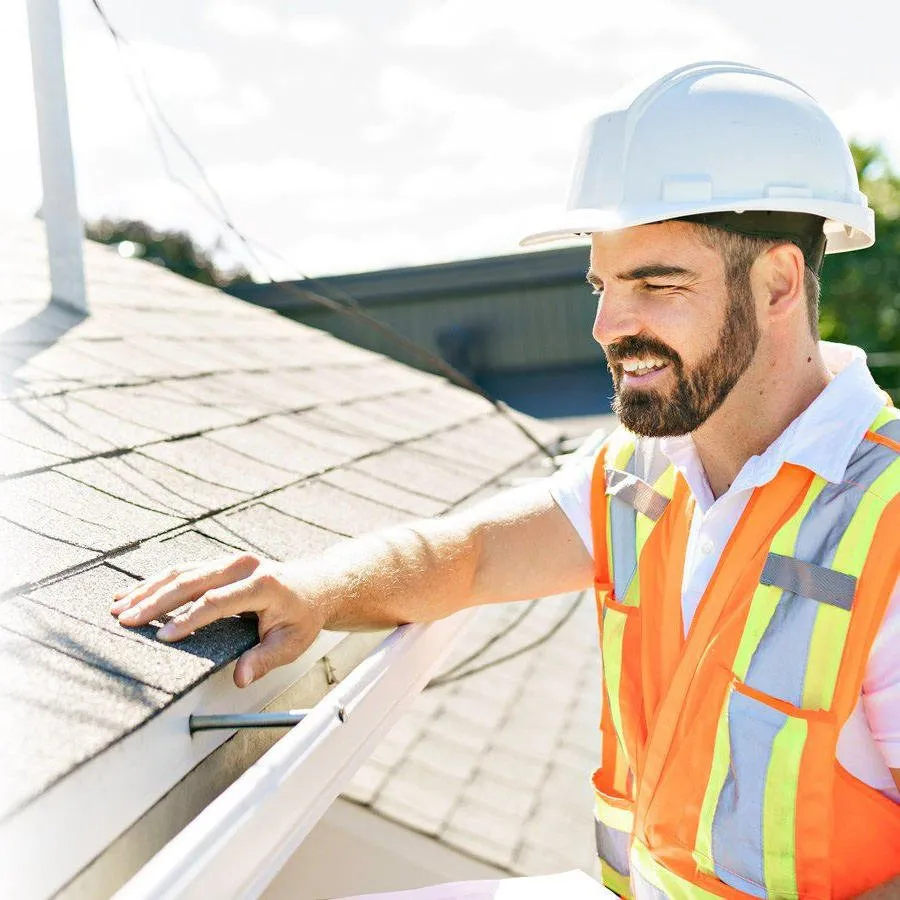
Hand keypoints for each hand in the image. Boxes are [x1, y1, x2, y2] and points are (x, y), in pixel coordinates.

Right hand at [109, 552, 325, 687]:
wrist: (314, 586)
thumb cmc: (302, 617)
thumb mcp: (291, 643)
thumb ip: (265, 659)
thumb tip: (241, 678)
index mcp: (263, 584)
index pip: (217, 601)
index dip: (188, 620)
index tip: (163, 638)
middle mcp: (244, 566)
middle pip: (192, 581)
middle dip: (155, 602)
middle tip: (126, 620)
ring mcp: (231, 560)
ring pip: (183, 572)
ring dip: (149, 589)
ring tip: (119, 607)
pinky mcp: (221, 562)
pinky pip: (185, 570)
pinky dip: (158, 582)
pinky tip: (134, 592)